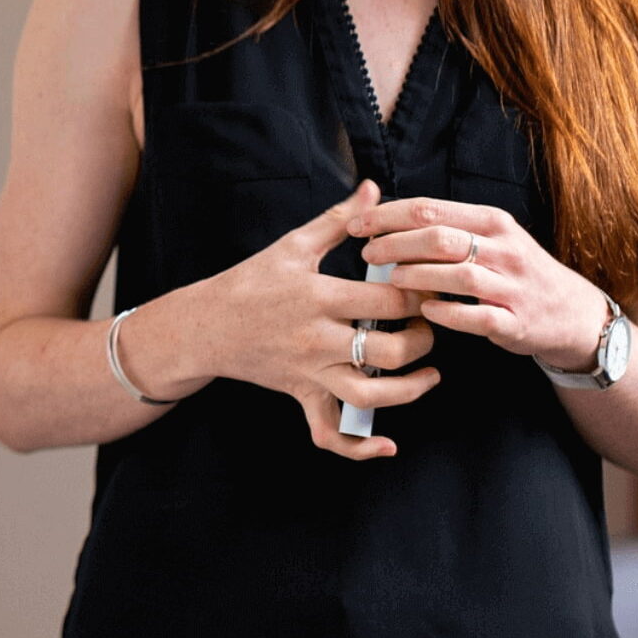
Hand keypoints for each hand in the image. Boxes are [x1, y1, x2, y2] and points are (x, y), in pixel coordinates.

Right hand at [201, 180, 439, 458]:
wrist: (204, 326)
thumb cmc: (250, 281)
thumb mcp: (292, 245)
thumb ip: (339, 220)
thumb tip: (373, 189)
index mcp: (318, 297)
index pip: (389, 301)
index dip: (421, 294)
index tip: (433, 285)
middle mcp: (317, 339)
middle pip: (390, 351)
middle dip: (423, 339)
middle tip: (430, 325)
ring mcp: (310, 373)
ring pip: (371, 395)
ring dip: (411, 390)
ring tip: (430, 373)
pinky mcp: (302, 395)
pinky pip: (330, 433)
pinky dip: (359, 448)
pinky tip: (387, 445)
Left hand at [351, 197, 611, 372]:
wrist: (571, 312)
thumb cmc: (515, 271)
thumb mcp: (491, 237)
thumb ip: (447, 226)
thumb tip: (386, 217)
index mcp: (492, 222)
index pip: (430, 210)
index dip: (388, 215)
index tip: (357, 224)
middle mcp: (504, 249)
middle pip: (440, 238)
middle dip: (395, 243)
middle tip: (367, 252)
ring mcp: (512, 286)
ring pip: (458, 274)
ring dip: (417, 276)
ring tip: (391, 279)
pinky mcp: (515, 321)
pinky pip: (477, 317)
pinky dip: (448, 313)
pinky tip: (425, 310)